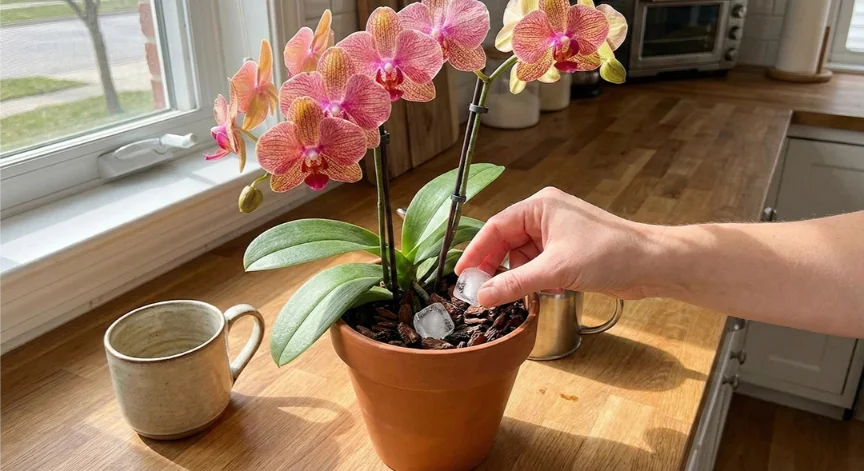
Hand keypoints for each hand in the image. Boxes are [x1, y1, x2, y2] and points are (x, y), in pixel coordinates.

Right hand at [455, 187, 659, 306]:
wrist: (651, 264)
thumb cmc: (610, 254)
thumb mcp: (556, 270)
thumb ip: (515, 283)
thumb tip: (481, 295)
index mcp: (540, 206)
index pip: (496, 227)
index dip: (476, 251)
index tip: (461, 275)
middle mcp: (545, 216)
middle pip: (505, 241)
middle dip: (493, 266)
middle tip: (477, 291)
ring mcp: (557, 234)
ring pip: (520, 256)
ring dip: (515, 276)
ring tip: (509, 295)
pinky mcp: (567, 251)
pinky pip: (537, 264)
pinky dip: (531, 279)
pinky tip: (535, 293)